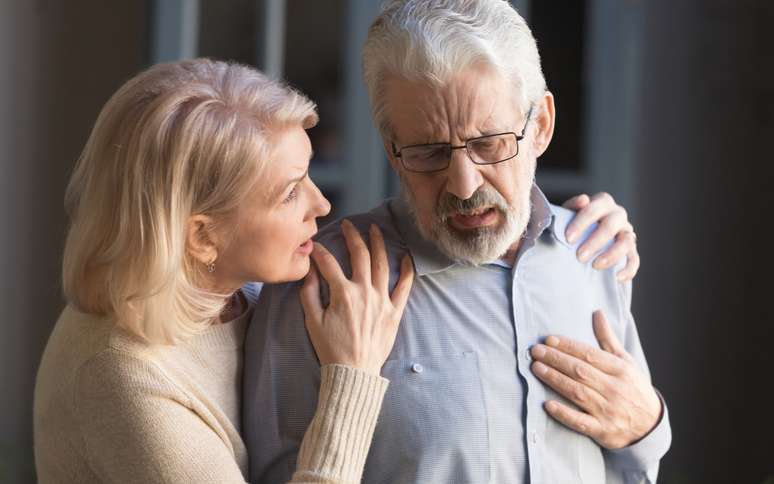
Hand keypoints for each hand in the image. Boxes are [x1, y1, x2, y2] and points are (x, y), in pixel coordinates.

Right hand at [300, 219, 413, 375]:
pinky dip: (406, 270)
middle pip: (360, 255)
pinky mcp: (394, 311)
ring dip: (378, 243)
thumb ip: (309, 292)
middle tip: (348, 225)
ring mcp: (382, 301)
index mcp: (343, 294)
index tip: (315, 246)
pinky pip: (404, 287)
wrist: (354, 372)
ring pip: (382, 264)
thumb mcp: (312, 321)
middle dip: (353, 236)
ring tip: (375, 229)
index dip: (320, 251)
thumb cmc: (331, 349)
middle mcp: (365, 292)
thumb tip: (309, 270)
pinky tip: (405, 256)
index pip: (329, 263)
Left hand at [530, 310, 661, 448]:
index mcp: (620, 370)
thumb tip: (597, 312)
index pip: (590, 355)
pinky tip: (547, 405)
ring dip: (555, 380)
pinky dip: (564, 414)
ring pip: (577, 392)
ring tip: (536, 369)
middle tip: (535, 351)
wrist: (651, 425)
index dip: (568, 346)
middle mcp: (614, 389)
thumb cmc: (633, 388)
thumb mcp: (625, 362)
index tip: (548, 339)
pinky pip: (581, 422)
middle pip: (580, 371)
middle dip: (556, 360)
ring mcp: (608, 410)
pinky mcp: (602, 430)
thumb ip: (607, 339)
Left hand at [563, 192, 638, 281]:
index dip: (582, 223)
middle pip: (611, 225)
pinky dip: (628, 269)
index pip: (594, 209)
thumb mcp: (568, 214)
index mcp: (603, 203)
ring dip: (611, 255)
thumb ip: (572, 207)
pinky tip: (616, 277)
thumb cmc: (573, 225)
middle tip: (580, 257)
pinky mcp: (632, 251)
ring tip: (595, 265)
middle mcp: (618, 215)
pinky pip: (635, 260)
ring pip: (626, 242)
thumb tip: (583, 199)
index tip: (568, 238)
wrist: (580, 241)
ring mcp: (627, 233)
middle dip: (595, 241)